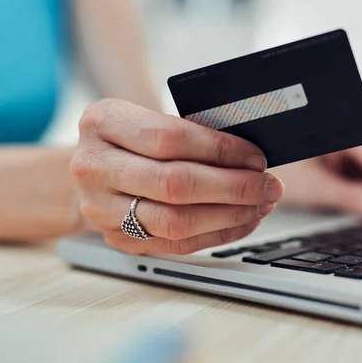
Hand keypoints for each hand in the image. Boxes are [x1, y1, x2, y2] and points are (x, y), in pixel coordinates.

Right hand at [71, 99, 284, 254]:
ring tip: (260, 204)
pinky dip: (217, 234)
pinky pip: (175, 245)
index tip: (255, 157)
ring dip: (229, 215)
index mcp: (102, 122)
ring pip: (175, 222)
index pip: (170, 138)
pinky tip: (242, 221)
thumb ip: (191, 131)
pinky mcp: (117, 239)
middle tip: (268, 185)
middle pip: (174, 184)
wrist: (93, 165)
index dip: (220, 150)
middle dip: (233, 187)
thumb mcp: (149, 118)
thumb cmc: (132, 137)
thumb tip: (250, 155)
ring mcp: (100, 208)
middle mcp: (94, 166)